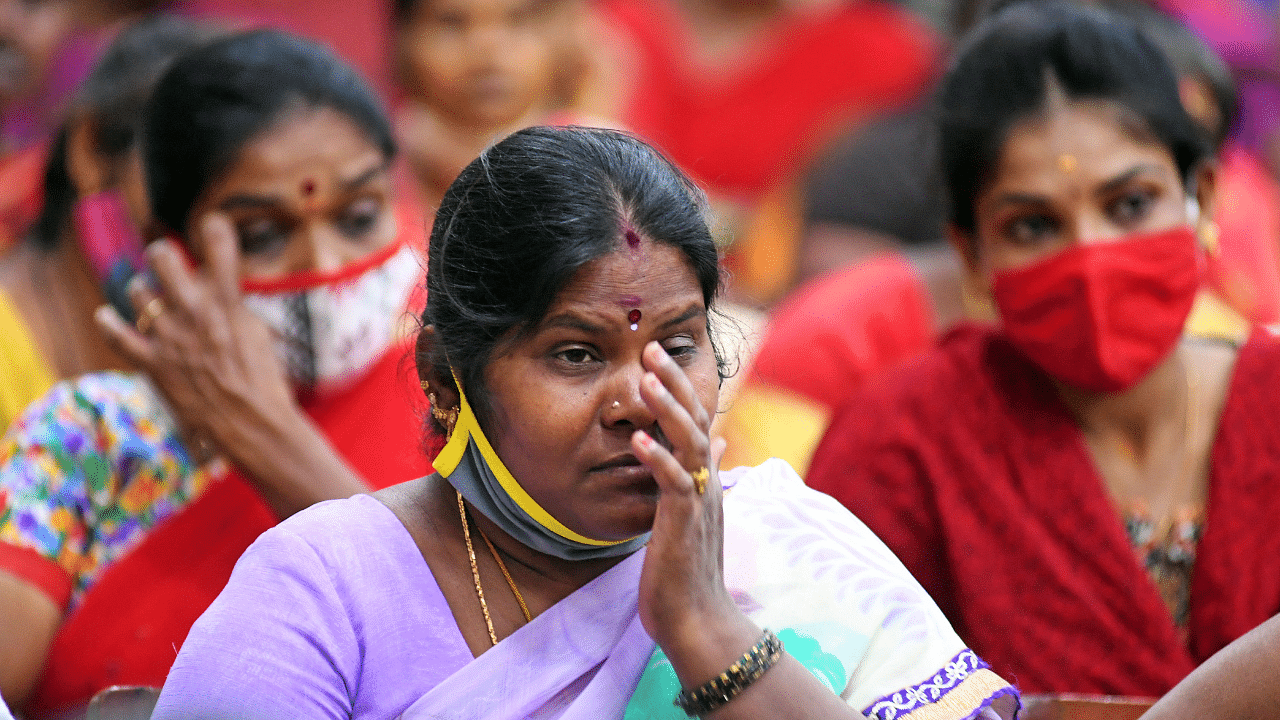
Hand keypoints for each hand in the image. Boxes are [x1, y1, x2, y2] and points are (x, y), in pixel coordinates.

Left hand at [94, 214, 296, 463]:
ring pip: (139, 291)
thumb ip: (233, 306)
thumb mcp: (258, 334)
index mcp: (228, 302)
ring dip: (144, 290)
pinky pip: (118, 334)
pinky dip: (109, 323)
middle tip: (164, 257)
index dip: (216, 229)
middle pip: (163, 258)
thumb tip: (215, 288)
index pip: (221, 247)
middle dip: (162, 254)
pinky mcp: (153, 363)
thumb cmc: (264, 383)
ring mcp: (170, 336)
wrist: (251, 424)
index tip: (214, 223)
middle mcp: (195, 312)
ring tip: (149, 295)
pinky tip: (106, 315)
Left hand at [631, 341, 744, 656]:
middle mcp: (707, 483)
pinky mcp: (684, 523)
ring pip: (689, 443)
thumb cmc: (689, 572)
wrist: (698, 621)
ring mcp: (698, 502)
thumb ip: (702, 475)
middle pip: (695, 421)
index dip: (679, 387)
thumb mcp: (695, 515)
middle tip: (650, 348)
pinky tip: (638, 438)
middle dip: (673, 383)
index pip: (696, 420)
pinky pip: (673, 484)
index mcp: (705, 479)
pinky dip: (657, 459)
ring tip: (645, 378)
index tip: (657, 356)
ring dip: (666, 409)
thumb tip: (716, 442)